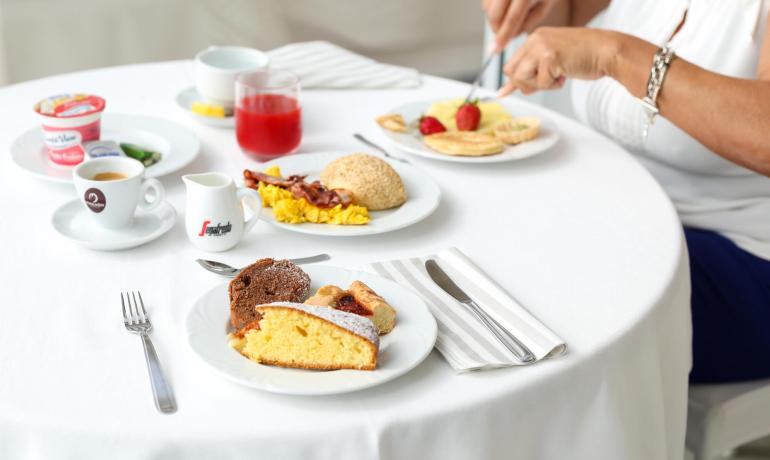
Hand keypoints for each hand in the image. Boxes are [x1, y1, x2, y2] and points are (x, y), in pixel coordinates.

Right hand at [482, 0, 561, 51]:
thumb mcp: (543, 7)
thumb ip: (527, 23)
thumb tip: (510, 37)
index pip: (512, 19)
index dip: (503, 36)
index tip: (496, 50)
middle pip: (494, 15)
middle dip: (497, 31)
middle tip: (503, 37)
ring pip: (487, 9)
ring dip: (494, 21)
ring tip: (507, 20)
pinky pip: (486, 3)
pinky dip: (491, 11)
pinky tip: (502, 11)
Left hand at [498, 27, 620, 95]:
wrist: (607, 51)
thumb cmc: (585, 56)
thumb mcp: (552, 61)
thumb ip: (532, 71)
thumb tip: (505, 90)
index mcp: (535, 38)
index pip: (511, 64)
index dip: (515, 81)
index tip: (512, 91)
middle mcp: (535, 39)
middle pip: (512, 72)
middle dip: (525, 84)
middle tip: (546, 82)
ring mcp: (541, 47)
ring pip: (522, 78)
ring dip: (539, 85)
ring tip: (556, 78)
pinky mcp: (550, 57)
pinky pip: (542, 83)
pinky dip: (554, 86)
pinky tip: (565, 75)